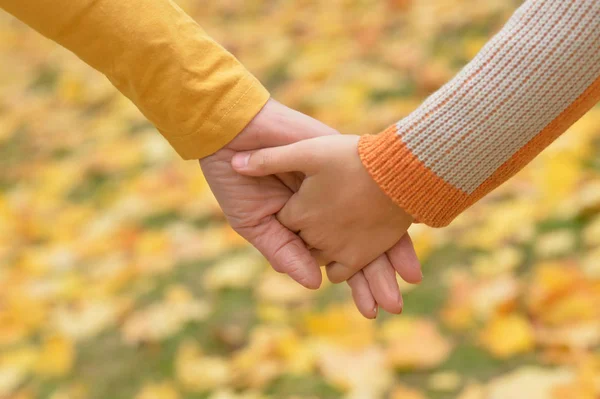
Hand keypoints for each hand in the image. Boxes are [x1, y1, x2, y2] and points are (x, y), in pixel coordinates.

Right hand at [202, 100, 420, 316]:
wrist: (231, 134)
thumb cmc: (235, 180)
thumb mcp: (255, 223)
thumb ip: (283, 251)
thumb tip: (314, 284)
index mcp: (305, 226)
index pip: (336, 258)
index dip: (354, 282)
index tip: (371, 308)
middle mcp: (328, 208)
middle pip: (359, 246)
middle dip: (375, 278)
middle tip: (393, 306)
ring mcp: (337, 187)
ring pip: (370, 223)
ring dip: (386, 256)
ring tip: (404, 284)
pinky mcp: (343, 164)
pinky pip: (370, 191)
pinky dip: (384, 215)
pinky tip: (400, 240)